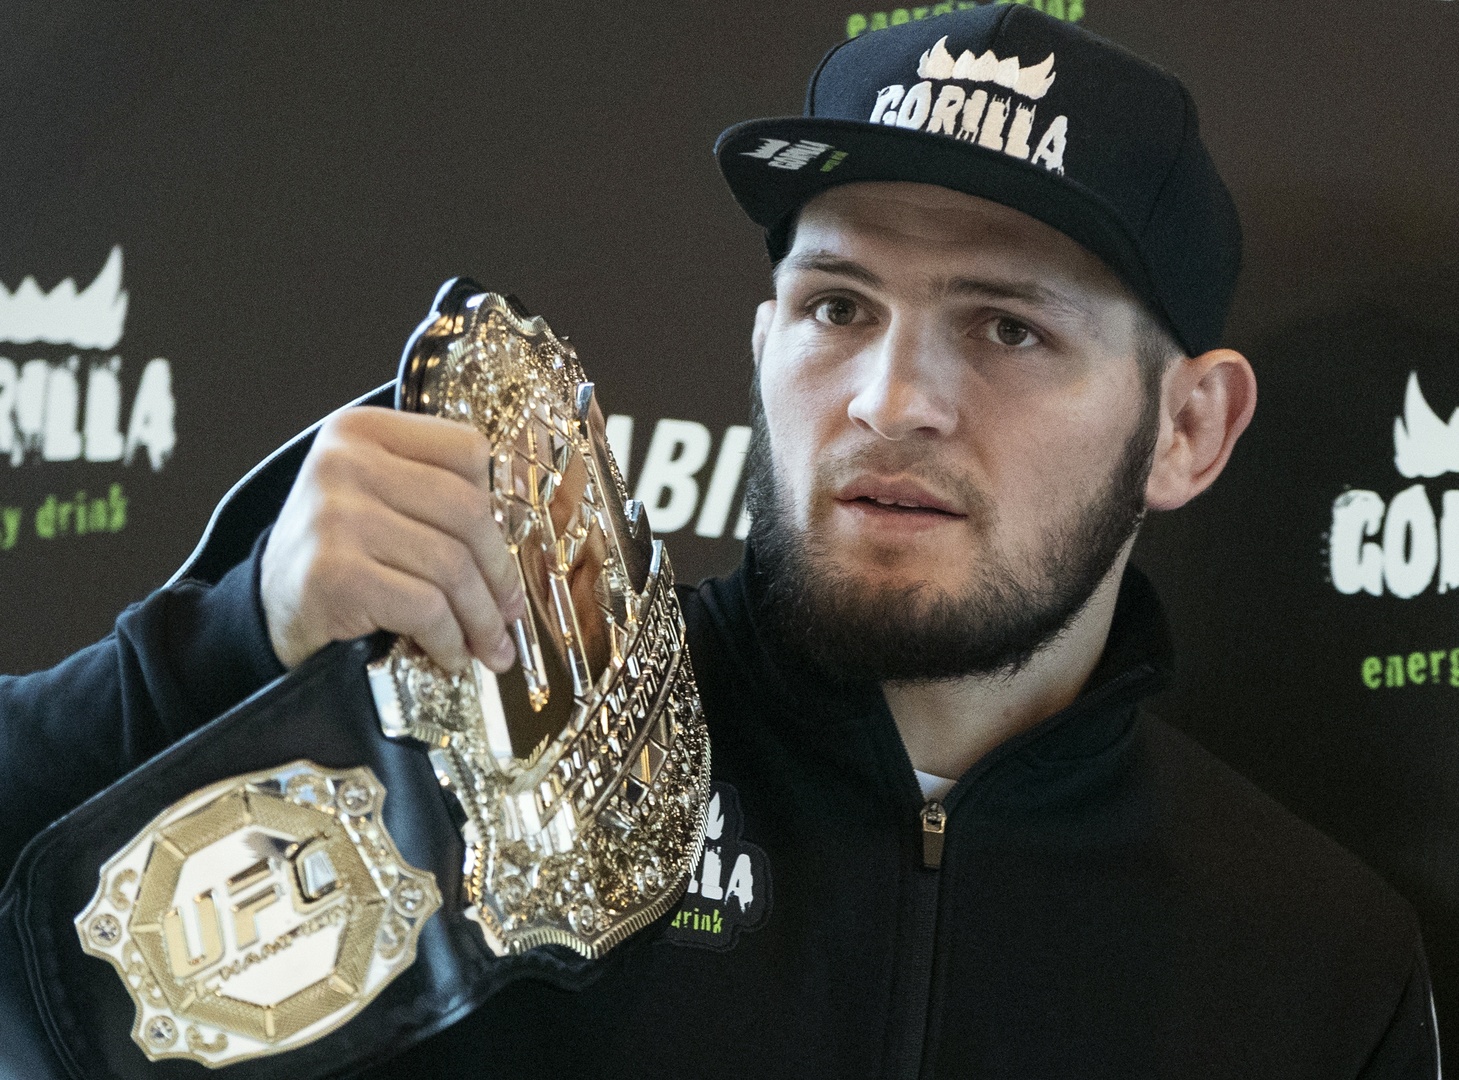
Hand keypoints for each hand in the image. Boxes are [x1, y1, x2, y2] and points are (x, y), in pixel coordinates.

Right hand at [260, 406, 525, 672]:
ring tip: (488, 643)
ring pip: (451, 565)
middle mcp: (344, 462)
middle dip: (500, 573)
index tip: (504, 546)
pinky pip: (424, 607)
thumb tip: (517, 537)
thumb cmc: (337, 556)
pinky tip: (449, 655)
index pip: (467, 450)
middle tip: (510, 611)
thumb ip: (435, 493)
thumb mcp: (378, 500)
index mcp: (363, 430)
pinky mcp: (333, 573)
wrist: (266, 611)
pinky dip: (448, 639)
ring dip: (480, 617)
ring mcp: (335, 516)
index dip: (496, 505)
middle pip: (467, 511)